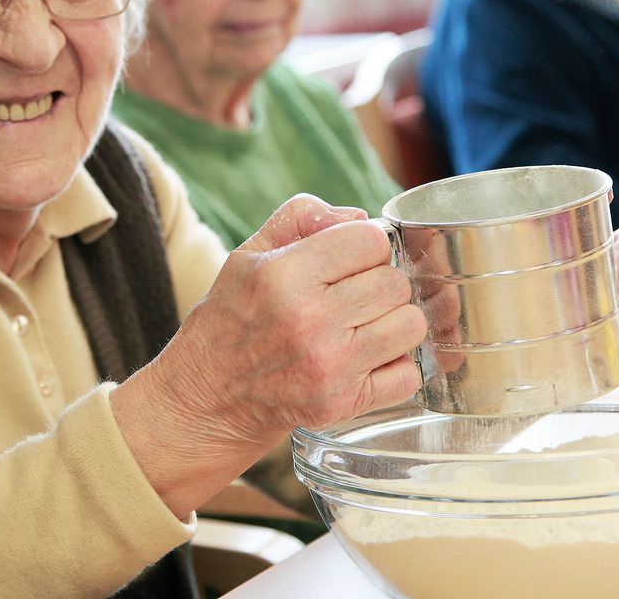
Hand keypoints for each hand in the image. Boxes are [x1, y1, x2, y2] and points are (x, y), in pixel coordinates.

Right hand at [111, 194, 426, 516]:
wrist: (208, 399)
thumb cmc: (230, 319)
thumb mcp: (248, 254)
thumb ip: (302, 217)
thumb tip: (360, 216)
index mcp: (284, 276)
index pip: (371, 240)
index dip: (365, 245)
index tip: (351, 258)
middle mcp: (309, 321)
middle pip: (395, 282)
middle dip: (380, 282)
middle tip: (355, 295)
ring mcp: (329, 367)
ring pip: (410, 325)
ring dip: (394, 322)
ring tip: (364, 325)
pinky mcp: (342, 403)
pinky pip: (407, 374)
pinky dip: (394, 366)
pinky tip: (366, 359)